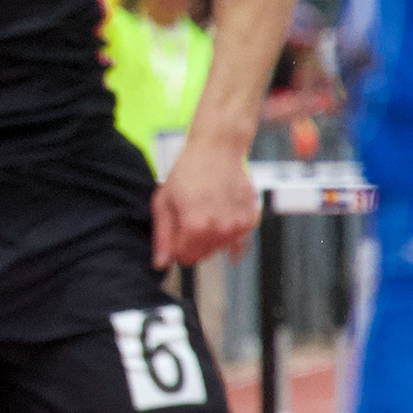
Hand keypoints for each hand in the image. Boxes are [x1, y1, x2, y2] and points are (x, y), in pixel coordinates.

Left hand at [151, 134, 257, 269]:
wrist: (218, 149)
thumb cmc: (188, 171)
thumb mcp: (164, 201)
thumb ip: (162, 236)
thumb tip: (161, 264)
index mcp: (196, 228)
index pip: (184, 258)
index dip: (177, 246)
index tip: (177, 229)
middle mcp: (220, 231)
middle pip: (203, 255)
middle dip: (194, 242)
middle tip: (192, 215)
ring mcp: (238, 226)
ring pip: (220, 248)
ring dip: (212, 236)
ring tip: (208, 209)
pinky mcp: (251, 220)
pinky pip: (237, 239)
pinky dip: (229, 229)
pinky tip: (222, 210)